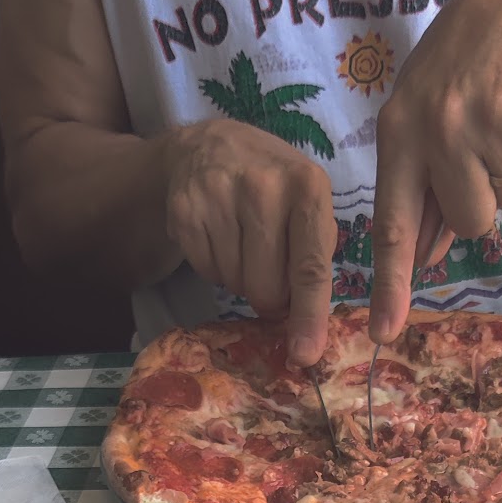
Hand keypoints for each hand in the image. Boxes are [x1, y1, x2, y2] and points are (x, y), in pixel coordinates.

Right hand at [164, 119, 337, 365]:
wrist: (207, 147)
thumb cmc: (273, 184)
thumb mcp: (308, 202)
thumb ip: (316, 255)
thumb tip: (307, 322)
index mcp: (307, 187)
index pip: (310, 267)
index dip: (309, 316)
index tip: (306, 355)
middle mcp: (263, 188)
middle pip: (268, 288)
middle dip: (270, 294)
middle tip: (267, 267)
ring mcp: (219, 197)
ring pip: (236, 284)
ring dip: (241, 278)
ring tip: (241, 241)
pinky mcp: (184, 212)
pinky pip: (207, 273)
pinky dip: (215, 267)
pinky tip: (218, 236)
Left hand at [370, 0, 501, 341]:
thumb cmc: (480, 56)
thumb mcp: (434, 104)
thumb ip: (425, 176)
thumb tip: (426, 251)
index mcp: (402, 127)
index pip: (392, 223)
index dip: (390, 284)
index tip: (383, 334)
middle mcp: (439, 126)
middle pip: (469, 220)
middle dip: (488, 197)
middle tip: (494, 139)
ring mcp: (489, 120)